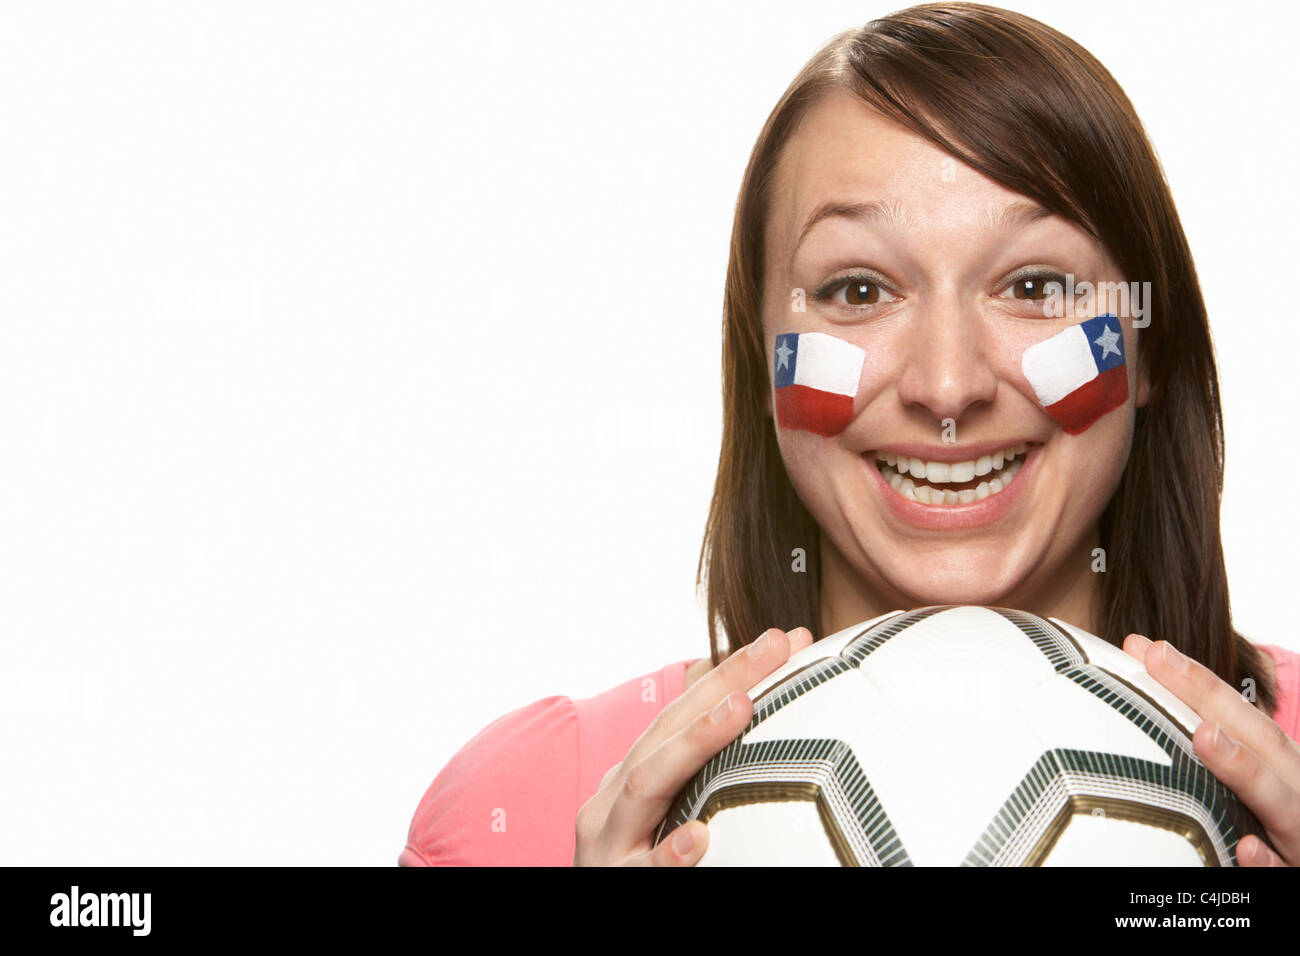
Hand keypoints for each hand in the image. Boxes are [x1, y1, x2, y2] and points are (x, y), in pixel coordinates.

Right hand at [573, 626, 814, 865]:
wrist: (598, 907)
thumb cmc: (638, 871)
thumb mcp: (665, 816)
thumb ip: (703, 781)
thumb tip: (783, 744)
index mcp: (632, 778)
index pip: (684, 711)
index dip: (733, 671)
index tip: (791, 638)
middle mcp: (613, 799)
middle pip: (667, 728)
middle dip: (724, 682)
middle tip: (780, 645)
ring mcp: (608, 843)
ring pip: (646, 782)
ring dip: (695, 741)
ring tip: (742, 709)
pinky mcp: (613, 885)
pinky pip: (642, 870)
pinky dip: (668, 852)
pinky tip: (698, 838)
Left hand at [1122, 634, 1299, 866]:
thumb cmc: (1276, 829)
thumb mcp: (1258, 789)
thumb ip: (1216, 747)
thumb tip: (1149, 692)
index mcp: (1281, 768)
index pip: (1238, 716)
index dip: (1196, 680)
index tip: (1146, 647)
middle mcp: (1295, 792)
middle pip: (1259, 740)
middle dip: (1211, 699)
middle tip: (1160, 660)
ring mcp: (1299, 835)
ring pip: (1280, 801)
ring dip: (1243, 768)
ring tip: (1205, 736)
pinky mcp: (1298, 876)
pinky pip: (1284, 872)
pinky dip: (1267, 862)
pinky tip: (1246, 848)